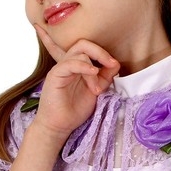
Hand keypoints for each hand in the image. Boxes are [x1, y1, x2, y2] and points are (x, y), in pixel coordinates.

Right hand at [33, 24, 119, 138]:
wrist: (59, 126)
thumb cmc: (75, 110)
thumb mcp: (96, 90)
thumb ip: (105, 76)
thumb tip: (115, 63)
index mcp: (77, 66)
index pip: (86, 48)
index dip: (103, 52)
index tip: (115, 64)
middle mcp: (68, 64)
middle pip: (83, 44)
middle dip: (101, 52)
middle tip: (111, 64)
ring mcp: (61, 68)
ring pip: (80, 53)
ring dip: (94, 70)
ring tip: (96, 89)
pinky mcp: (55, 74)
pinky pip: (70, 63)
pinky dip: (84, 66)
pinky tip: (93, 73)